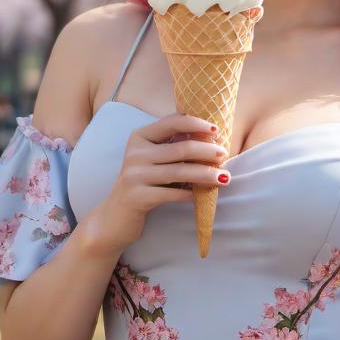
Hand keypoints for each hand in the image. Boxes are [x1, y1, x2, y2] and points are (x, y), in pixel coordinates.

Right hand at [83, 112, 228, 254]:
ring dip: (206, 174)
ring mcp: (134, 175)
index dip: (196, 124)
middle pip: (181, 148)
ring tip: (224, 177)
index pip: (172, 122)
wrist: (114, 217)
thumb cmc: (142, 183)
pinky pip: (171, 193)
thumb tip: (210, 135)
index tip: (216, 131)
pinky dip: (189, 193)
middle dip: (207, 151)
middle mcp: (135, 153)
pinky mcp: (137, 197)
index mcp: (139, 137)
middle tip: (224, 155)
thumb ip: (172, 144)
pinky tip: (199, 195)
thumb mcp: (151, 158)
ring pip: (180, 172)